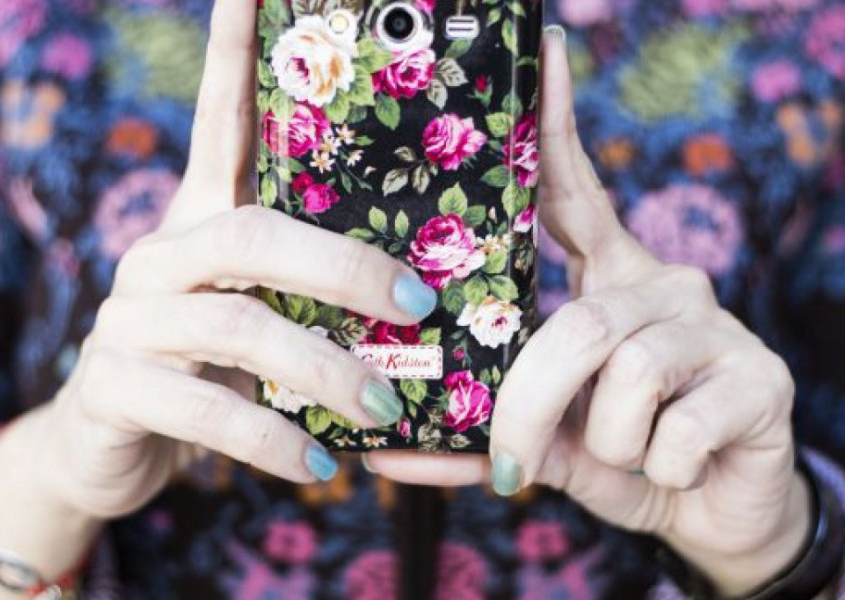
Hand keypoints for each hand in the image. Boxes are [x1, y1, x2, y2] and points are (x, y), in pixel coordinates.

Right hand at [0, 0, 436, 587]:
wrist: (113, 442)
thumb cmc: (210, 366)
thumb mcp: (260, 312)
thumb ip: (312, 294)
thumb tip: (423, 296)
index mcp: (203, 220)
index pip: (220, 120)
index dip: (234, 51)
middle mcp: (161, 253)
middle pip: (256, 233)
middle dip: (347, 268)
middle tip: (420, 306)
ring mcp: (129, 318)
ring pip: (239, 326)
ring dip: (327, 372)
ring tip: (386, 409)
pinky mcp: (113, 387)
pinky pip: (207, 412)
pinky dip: (275, 441)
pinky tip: (322, 467)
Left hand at [368, 29, 809, 594]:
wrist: (710, 509)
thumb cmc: (618, 454)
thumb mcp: (546, 438)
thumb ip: (478, 436)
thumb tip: (388, 455)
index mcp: (609, 282)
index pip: (578, 193)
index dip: (556, 129)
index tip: (543, 55)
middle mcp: (665, 286)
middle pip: (580, 323)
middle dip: (531, 404)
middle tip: (511, 462)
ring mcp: (718, 327)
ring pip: (627, 375)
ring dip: (607, 444)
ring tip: (622, 458)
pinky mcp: (764, 379)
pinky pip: (675, 430)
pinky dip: (655, 470)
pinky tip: (673, 469)